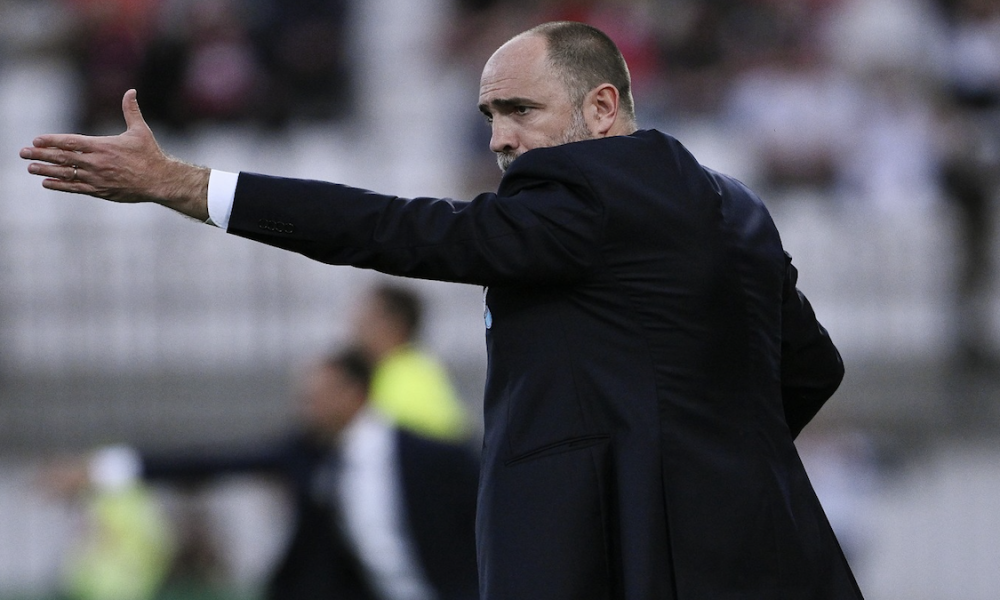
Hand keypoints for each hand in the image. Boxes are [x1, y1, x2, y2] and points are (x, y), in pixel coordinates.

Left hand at [20, 89, 210, 220]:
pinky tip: (47, 183)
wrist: (160, 181)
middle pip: (63, 158)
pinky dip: (60, 185)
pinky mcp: (101, 190)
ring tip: (31, 168)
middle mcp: (96, 162)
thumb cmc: (150, 155)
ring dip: (46, 170)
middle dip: (41, 155)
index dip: (52, 141)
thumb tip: (131, 91)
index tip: (36, 140)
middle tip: (23, 153)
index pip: (71, 142)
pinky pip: (75, 188)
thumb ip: (131, 110)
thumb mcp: (140, 130)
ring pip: (66, 174)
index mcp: (103, 146)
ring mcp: (97, 178)